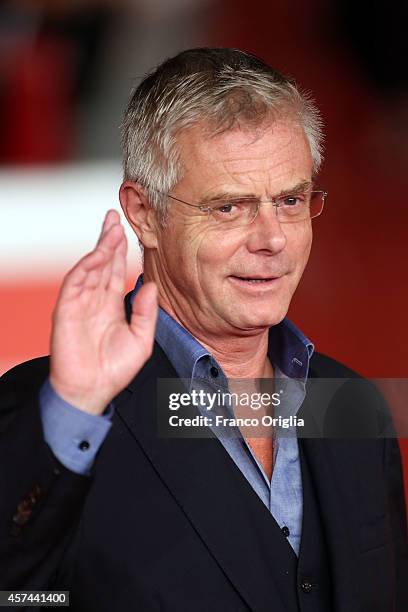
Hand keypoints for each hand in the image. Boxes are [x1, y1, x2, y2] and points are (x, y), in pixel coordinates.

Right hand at [49, 210, 157, 414]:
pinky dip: (86, 267)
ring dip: (99, 248)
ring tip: (110, 229)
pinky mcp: (66, 309)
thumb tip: (151, 285)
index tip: (127, 231)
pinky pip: (75, 283)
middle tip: (115, 216)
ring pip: (90, 268)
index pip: (116, 272)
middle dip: (108, 240)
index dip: (121, 252)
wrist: (92, 391)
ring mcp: (79, 303)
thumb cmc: (115, 370)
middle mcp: (95, 300)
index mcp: (112, 306)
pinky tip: (98, 254)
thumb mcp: (141, 340)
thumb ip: (146, 313)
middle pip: (102, 263)